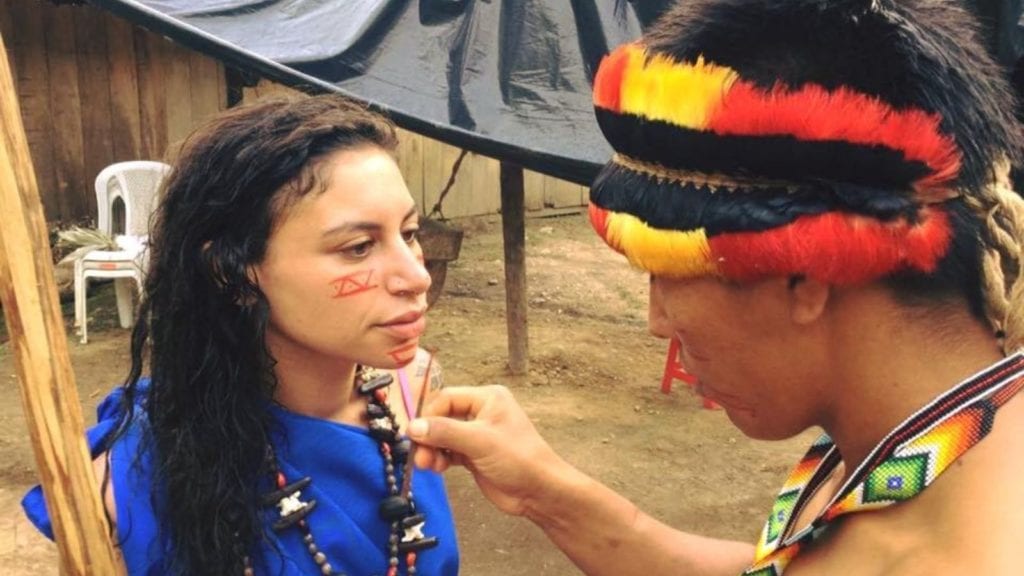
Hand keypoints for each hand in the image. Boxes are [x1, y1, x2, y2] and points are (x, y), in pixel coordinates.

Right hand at [407, 385, 567, 516]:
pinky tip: (436, 467)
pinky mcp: (473, 454)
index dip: (429, 415)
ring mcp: (477, 434)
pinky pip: (448, 451)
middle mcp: (481, 412)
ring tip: (427, 464)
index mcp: (487, 398)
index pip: (447, 398)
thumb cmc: (518, 458)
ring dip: (431, 449)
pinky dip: (439, 458)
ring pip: (443, 436)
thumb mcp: (480, 441)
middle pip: (442, 417)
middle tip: (419, 454)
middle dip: (429, 436)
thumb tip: (412, 427)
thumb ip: (445, 432)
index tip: (414, 434)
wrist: (538, 491)